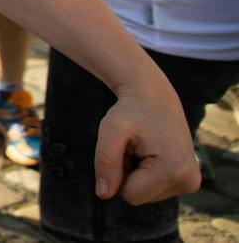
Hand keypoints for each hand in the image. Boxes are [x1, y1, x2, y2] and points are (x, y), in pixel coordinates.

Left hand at [95, 80, 199, 204]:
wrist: (156, 98)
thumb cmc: (130, 112)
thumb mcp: (111, 130)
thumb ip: (105, 161)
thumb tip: (103, 195)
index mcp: (173, 171)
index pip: (130, 196)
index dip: (119, 174)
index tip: (127, 149)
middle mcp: (189, 181)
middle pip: (139, 197)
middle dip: (129, 174)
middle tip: (135, 148)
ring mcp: (192, 183)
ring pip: (146, 195)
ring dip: (137, 173)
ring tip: (143, 149)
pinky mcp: (190, 181)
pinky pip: (155, 190)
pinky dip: (147, 174)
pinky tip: (152, 154)